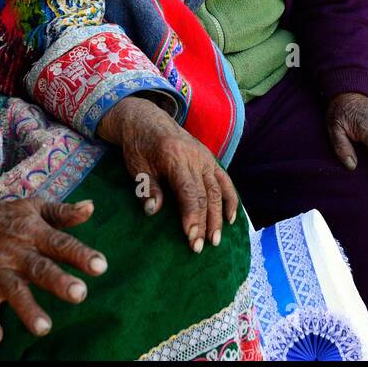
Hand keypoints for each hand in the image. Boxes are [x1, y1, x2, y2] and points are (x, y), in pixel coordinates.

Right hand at [0, 192, 106, 344]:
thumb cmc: (1, 217)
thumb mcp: (31, 208)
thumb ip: (62, 212)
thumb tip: (91, 207)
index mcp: (34, 232)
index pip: (61, 243)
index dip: (80, 254)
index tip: (100, 266)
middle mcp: (17, 253)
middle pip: (41, 269)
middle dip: (59, 282)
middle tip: (80, 294)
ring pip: (15, 292)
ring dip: (29, 309)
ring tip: (44, 328)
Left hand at [97, 94, 238, 251]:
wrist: (147, 119)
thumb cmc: (138, 145)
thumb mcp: (136, 166)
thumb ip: (147, 187)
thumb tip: (153, 211)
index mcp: (175, 157)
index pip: (188, 192)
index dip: (192, 217)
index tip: (192, 238)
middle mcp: (195, 157)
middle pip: (205, 195)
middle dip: (205, 223)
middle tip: (201, 247)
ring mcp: (205, 158)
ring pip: (217, 190)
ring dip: (218, 217)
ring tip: (216, 240)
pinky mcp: (209, 159)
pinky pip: (224, 181)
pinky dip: (230, 199)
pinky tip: (231, 219)